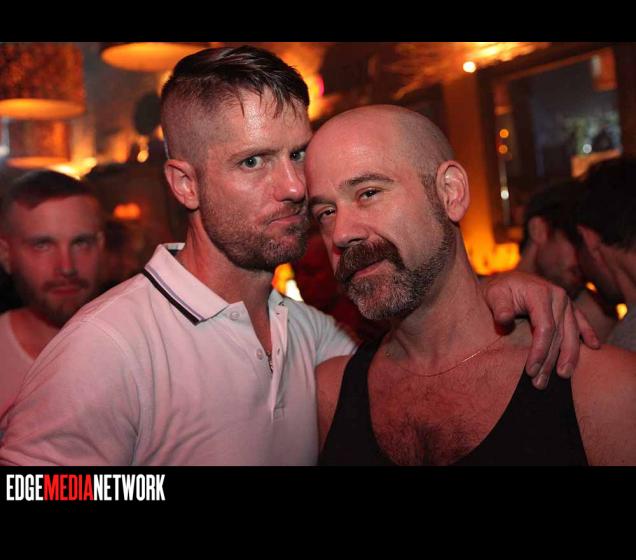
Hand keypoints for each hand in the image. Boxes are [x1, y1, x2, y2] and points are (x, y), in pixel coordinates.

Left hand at [481, 271, 599, 388]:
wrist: (505, 282)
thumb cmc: (497, 291)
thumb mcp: (493, 295)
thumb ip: (499, 307)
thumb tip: (504, 319)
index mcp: (539, 293)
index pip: (545, 327)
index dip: (540, 351)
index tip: (530, 370)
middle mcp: (557, 296)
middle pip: (559, 334)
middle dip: (551, 360)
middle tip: (541, 382)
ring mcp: (565, 301)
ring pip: (572, 333)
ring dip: (569, 356)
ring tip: (564, 376)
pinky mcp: (568, 306)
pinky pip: (581, 321)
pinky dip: (588, 334)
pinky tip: (594, 347)